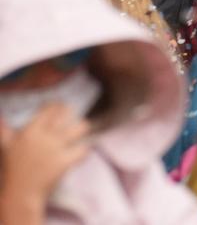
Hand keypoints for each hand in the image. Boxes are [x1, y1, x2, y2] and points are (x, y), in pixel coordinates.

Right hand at [0, 102, 91, 217]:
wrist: (20, 193)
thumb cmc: (12, 169)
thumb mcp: (6, 146)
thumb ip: (4, 129)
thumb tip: (0, 117)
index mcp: (31, 130)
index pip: (50, 108)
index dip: (56, 105)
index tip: (57, 106)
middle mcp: (46, 136)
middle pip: (67, 113)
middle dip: (70, 112)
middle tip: (69, 115)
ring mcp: (57, 148)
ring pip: (81, 127)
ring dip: (81, 127)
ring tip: (79, 129)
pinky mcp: (66, 161)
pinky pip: (84, 149)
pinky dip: (84, 149)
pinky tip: (81, 150)